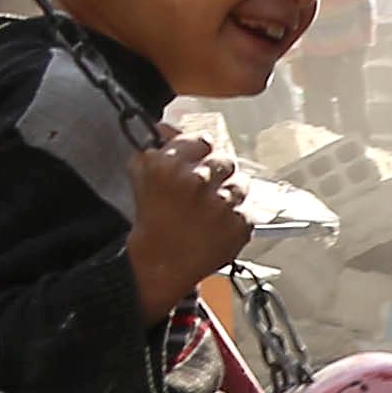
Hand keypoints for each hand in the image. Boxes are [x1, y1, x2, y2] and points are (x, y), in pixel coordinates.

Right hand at [128, 138, 253, 311]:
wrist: (159, 264)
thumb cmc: (151, 222)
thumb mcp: (142, 176)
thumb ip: (155, 146)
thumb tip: (167, 128)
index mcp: (171, 164)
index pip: (202, 140)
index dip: (201, 153)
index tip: (199, 162)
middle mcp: (198, 181)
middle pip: (225, 160)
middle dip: (216, 173)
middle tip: (205, 190)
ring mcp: (222, 204)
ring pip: (241, 183)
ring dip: (229, 194)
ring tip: (212, 210)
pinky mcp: (240, 225)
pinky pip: (248, 209)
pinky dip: (237, 216)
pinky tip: (219, 225)